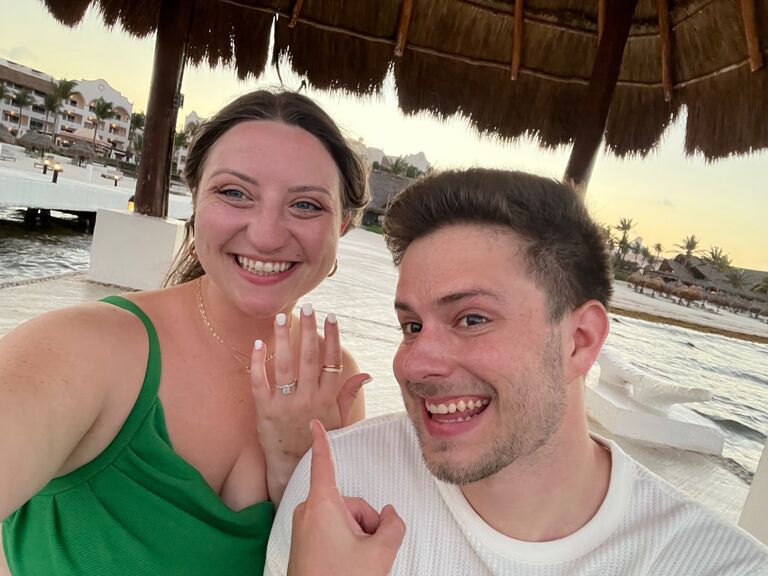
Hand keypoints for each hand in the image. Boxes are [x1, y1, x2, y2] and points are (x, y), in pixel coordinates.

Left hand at [251, 304, 369, 502]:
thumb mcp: (339, 419)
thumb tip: (367, 374)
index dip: (331, 337)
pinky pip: (261, 382)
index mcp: (327, 398)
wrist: (291, 467)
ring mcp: (286, 404)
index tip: (330, 316)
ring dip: (283, 338)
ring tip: (281, 316)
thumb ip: (349, 394)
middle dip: (308, 330)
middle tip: (307, 307)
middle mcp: (308, 399)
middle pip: (308, 358)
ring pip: (284, 365)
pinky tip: (259, 343)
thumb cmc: (318, 439)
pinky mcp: (265, 410)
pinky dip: (258, 362)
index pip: (331, 361)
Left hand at [287, 421, 404, 575]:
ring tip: (356, 562)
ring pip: (344, 519)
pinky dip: (345, 544)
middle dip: (365, 522)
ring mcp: (305, 529)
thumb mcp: (379, 552)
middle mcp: (309, 512)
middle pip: (350, 502)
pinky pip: (333, 532)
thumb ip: (393, 525)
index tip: (314, 422)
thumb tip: (391, 516)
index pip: (324, 465)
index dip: (322, 441)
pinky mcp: (305, 544)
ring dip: (357, 536)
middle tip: (366, 550)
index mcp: (323, 505)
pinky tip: (348, 565)